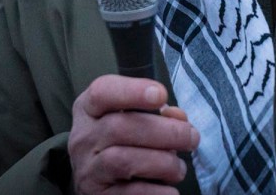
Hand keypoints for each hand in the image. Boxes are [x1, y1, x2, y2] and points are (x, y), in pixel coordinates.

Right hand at [70, 75, 199, 193]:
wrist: (97, 180)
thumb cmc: (121, 140)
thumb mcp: (131, 118)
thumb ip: (156, 112)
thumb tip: (179, 118)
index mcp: (89, 110)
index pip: (102, 92)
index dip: (132, 91)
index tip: (162, 94)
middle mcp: (83, 138)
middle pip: (118, 128)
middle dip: (163, 131)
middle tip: (191, 137)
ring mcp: (88, 169)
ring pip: (123, 161)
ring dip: (162, 162)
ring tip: (179, 167)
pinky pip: (129, 194)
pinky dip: (155, 192)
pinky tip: (170, 190)